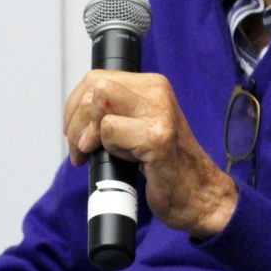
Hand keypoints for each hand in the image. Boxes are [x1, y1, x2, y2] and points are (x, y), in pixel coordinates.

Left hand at [63, 70, 237, 238]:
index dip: (75, 105)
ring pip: (98, 105)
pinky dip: (108, 149)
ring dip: (87, 137)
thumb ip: (112, 111)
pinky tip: (125, 160)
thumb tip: (73, 114)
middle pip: (94, 88)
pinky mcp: (156, 136)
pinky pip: (109, 131)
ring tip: (94, 155)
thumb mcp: (137, 125)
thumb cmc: (164, 163)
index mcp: (152, 84)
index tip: (74, 130)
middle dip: (75, 122)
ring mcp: (159, 112)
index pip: (96, 78)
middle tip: (79, 149)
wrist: (197, 193)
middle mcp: (157, 91)